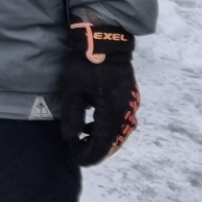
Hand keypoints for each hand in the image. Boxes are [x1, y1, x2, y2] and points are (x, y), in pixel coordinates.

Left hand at [60, 22, 139, 165]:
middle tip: (80, 151)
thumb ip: (72, 117)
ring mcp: (130, 103)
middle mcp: (126, 111)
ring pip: (119, 129)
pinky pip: (121, 118)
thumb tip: (71, 138)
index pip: (104, 142)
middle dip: (97, 148)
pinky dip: (107, 125)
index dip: (91, 154)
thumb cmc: (85, 65)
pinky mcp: (129, 95)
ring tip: (84, 139)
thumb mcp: (72, 91)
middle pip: (114, 138)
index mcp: (113, 112)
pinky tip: (93, 123)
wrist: (105, 42)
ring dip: (103, 137)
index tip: (79, 160)